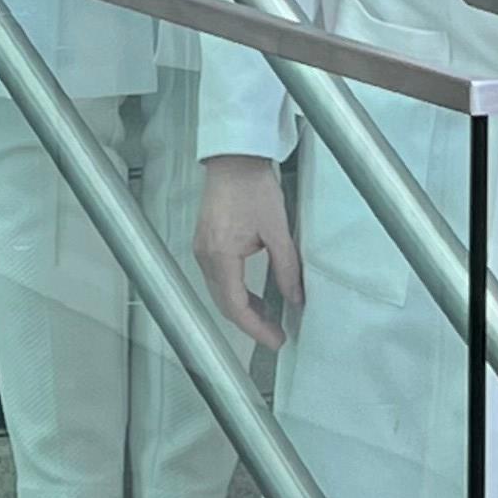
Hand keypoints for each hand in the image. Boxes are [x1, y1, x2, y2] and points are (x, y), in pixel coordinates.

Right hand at [195, 154, 301, 346]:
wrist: (234, 158)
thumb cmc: (253, 186)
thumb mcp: (277, 229)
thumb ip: (287, 268)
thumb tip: (296, 298)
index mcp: (221, 255)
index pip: (235, 305)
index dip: (256, 328)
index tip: (276, 340)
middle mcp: (205, 256)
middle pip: (224, 304)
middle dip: (250, 323)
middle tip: (276, 335)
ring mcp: (201, 249)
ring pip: (219, 292)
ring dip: (242, 308)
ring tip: (269, 317)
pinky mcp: (204, 242)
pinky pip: (217, 278)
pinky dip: (235, 291)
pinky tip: (254, 294)